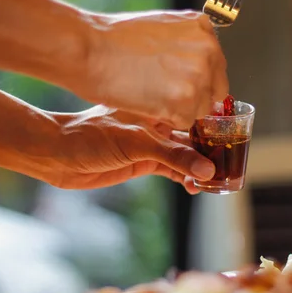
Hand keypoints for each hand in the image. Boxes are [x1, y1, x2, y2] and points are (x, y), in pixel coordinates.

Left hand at [43, 106, 214, 193]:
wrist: (56, 154)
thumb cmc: (89, 135)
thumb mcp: (136, 142)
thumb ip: (173, 155)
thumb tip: (207, 169)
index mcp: (157, 105)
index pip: (193, 112)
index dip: (214, 126)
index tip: (234, 140)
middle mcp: (158, 122)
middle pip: (194, 134)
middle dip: (212, 149)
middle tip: (231, 165)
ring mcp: (151, 142)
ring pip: (185, 154)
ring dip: (200, 166)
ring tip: (216, 181)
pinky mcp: (144, 161)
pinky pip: (172, 169)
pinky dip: (185, 177)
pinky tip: (196, 186)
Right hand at [74, 10, 228, 129]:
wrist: (88, 49)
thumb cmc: (114, 39)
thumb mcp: (163, 26)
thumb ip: (188, 44)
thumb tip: (202, 66)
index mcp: (204, 28)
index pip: (216, 67)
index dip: (197, 80)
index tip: (177, 83)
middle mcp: (208, 50)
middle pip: (215, 90)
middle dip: (193, 96)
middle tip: (162, 92)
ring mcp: (199, 75)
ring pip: (201, 109)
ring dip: (180, 109)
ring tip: (150, 93)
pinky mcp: (185, 100)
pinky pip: (185, 122)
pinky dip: (167, 119)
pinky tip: (147, 101)